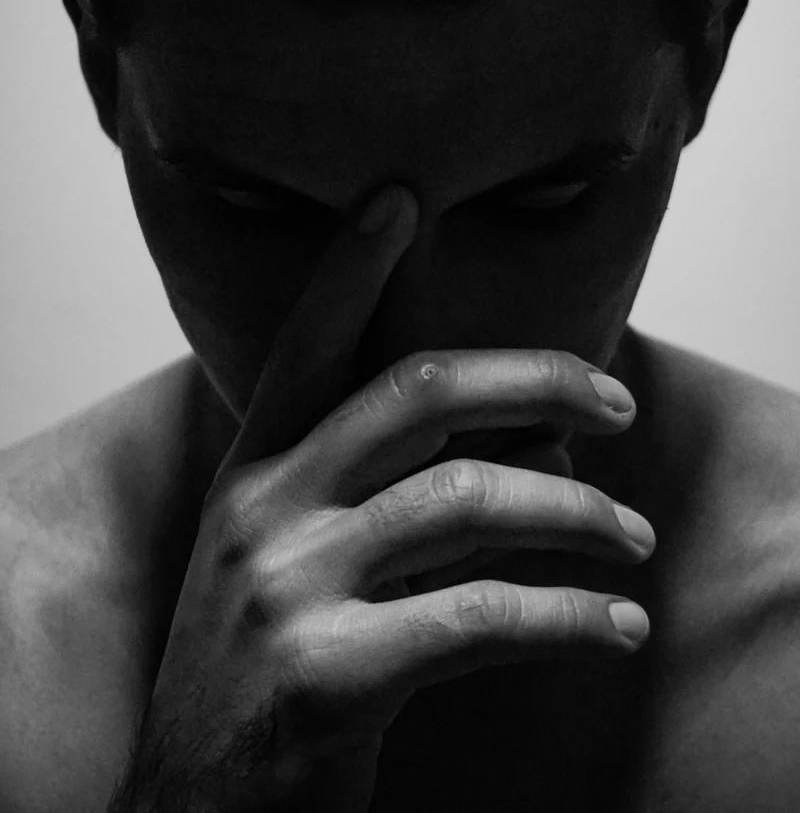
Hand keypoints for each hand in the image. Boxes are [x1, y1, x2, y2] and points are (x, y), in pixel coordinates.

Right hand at [111, 184, 653, 812]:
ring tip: (632, 538)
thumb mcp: (298, 560)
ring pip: (469, 501)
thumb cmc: (264, 665)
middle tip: (613, 398)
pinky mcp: (325, 677)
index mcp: (257, 468)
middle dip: (534, 379)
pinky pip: (480, 620)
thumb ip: (391, 496)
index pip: (307, 344)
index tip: (399, 199)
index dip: (351, 267)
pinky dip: (569, 619)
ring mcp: (288, 586)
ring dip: (578, 515)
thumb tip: (533, 453)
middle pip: (421, 393)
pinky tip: (619, 627)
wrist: (189, 806)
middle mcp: (265, 507)